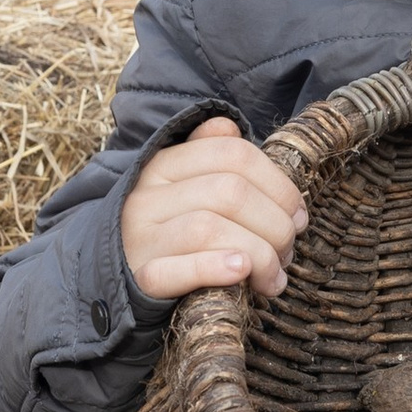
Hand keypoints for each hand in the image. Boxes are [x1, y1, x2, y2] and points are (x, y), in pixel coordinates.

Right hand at [120, 116, 307, 304]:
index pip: (232, 153)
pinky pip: (175, 271)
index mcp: (162, 166)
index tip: (298, 215)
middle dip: (275, 223)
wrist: (113, 284)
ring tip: (273, 277)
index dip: (278, 184)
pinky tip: (241, 271)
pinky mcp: (138, 279)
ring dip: (258, 253)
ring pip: (208, 228)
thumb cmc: (168, 235)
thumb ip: (208, 156)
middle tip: (287, 251)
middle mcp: (146, 196)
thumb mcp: (181, 189)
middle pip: (229, 192)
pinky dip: (214, 268)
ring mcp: (139, 238)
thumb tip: (230, 127)